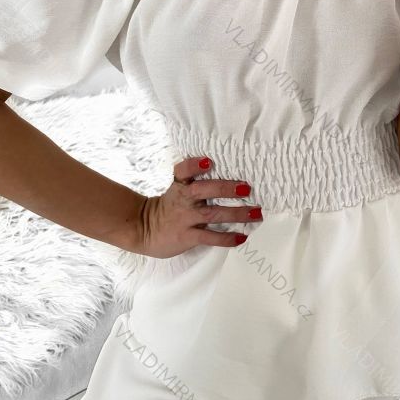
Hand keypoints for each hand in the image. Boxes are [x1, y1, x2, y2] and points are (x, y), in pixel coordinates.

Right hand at [132, 156, 262, 257]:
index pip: (183, 170)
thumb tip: (228, 174)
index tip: (208, 162)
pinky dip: (226, 238)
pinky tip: (241, 237)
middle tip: (246, 188)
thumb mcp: (176, 188)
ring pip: (212, 214)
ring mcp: (185, 218)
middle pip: (203, 190)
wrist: (144, 229)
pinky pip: (209, 237)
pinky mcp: (187, 236)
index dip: (194, 165)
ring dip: (236, 213)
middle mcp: (183, 199)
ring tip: (256, 213)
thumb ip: (195, 180)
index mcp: (179, 184)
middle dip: (226, 188)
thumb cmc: (169, 206)